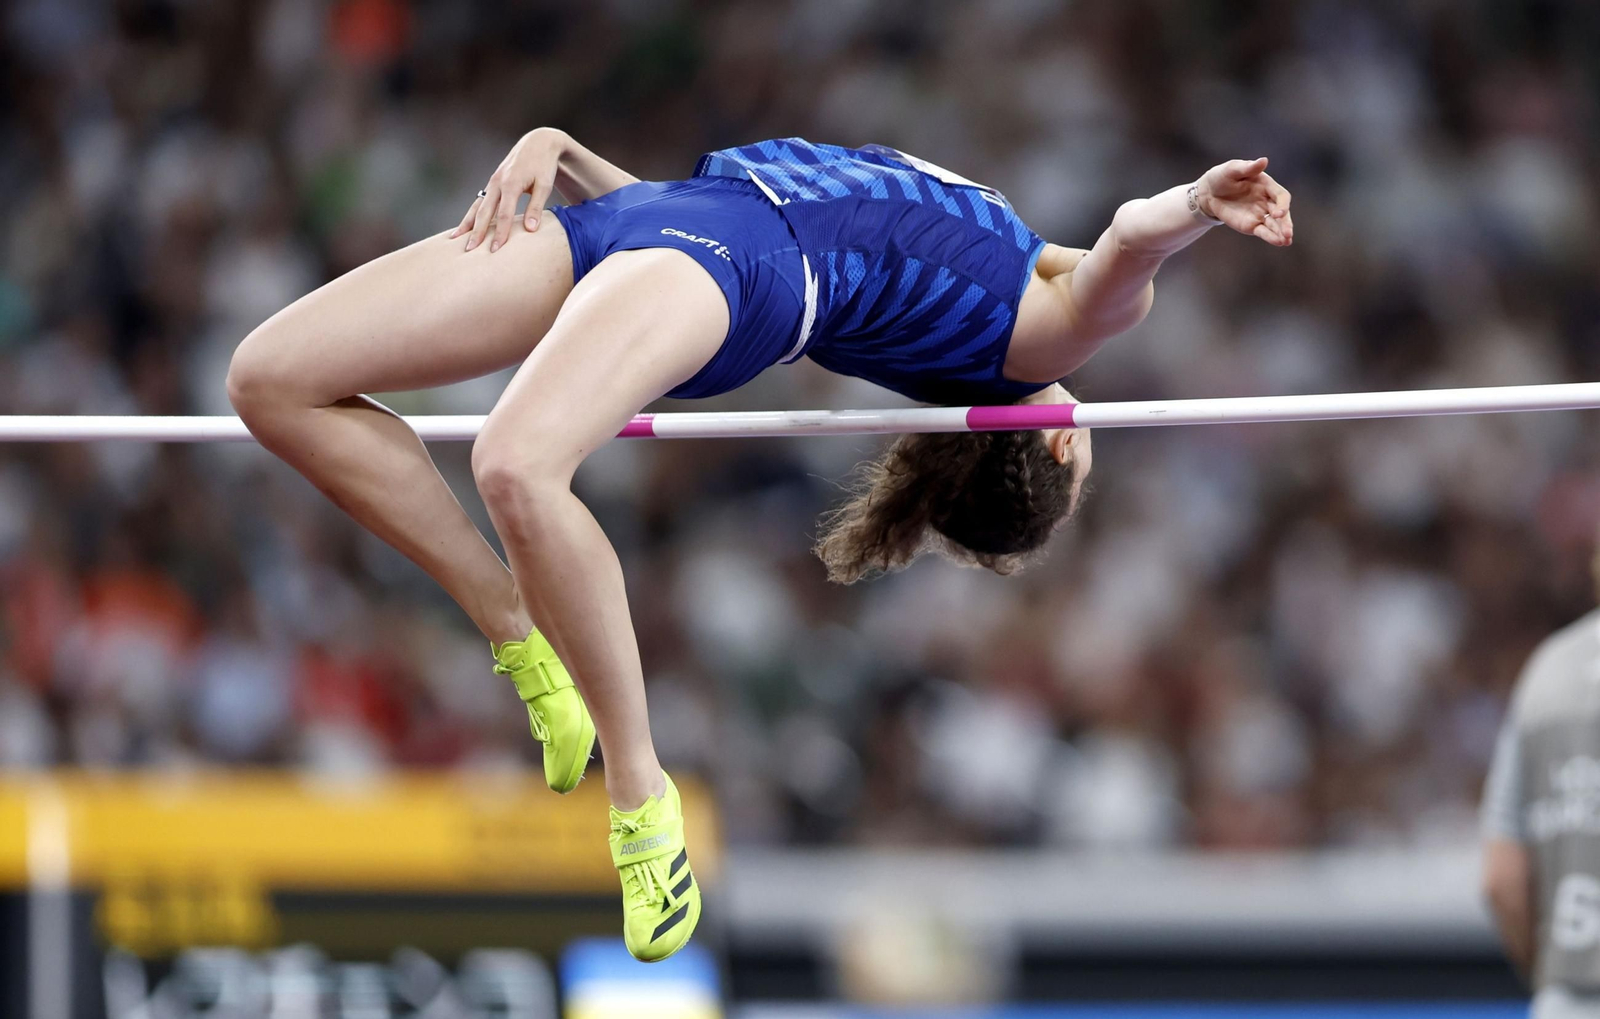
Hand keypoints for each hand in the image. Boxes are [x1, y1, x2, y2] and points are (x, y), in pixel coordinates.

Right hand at [451, 127, 568, 251]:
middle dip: (477, 232)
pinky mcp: (492, 183)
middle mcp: (497, 183)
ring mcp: (492, 182)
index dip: (500, 233)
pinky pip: (479, 201)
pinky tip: (464, 226)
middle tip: (469, 250)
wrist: (538, 142)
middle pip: (485, 212)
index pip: (504, 214)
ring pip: (477, 206)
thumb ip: (536, 207)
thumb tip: (530, 230)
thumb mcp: (545, 185)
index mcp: (511, 184)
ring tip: (455, 239)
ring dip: (467, 224)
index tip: (495, 250)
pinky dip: (471, 215)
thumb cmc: (544, 165)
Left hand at [1196, 157, 1292, 246]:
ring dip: (1281, 233)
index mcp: (1267, 185)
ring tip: (1286, 241)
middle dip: (1285, 223)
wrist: (1209, 192)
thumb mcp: (1232, 169)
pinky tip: (1278, 242)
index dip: (1282, 205)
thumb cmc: (1222, 176)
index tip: (1278, 213)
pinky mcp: (1251, 225)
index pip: (1281, 196)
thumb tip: (1264, 160)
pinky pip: (1263, 232)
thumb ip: (1248, 168)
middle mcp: (1267, 201)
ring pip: (1275, 225)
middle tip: (1288, 233)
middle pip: (1282, 213)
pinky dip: (1271, 237)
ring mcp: (1260, 214)